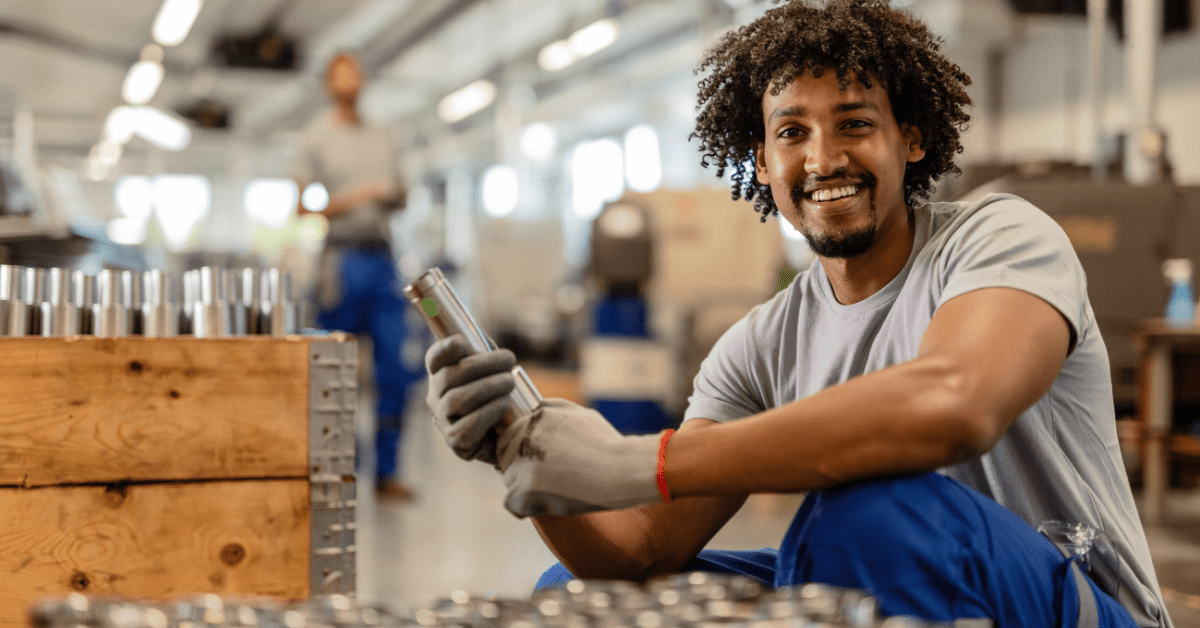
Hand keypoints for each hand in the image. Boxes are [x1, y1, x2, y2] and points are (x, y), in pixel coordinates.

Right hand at [425, 334, 515, 463]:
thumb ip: (486, 355)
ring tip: (510, 382)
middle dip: (481, 365)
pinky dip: (488, 413)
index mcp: (443, 375)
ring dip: (487, 387)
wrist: (509, 435)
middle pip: (448, 377)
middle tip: (509, 360)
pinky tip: (505, 404)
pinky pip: (466, 429)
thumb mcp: (493, 371)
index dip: (444, 349)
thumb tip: (485, 341)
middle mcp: (436, 397)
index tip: (463, 342)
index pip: (435, 359)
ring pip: (456, 401)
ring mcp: (443, 421)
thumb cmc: (499, 397)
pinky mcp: (455, 442)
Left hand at [497, 399, 662, 517]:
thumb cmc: (606, 445)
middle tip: (549, 478)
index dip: (522, 451)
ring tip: (557, 489)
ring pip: (509, 479)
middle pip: (503, 456)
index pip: (508, 435)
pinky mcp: (525, 488)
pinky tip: (549, 503)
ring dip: (526, 488)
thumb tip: (534, 409)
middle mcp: (524, 436)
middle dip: (520, 467)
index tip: (543, 462)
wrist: (621, 470)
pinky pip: (512, 503)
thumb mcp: (581, 414)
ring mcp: (522, 462)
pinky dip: (527, 508)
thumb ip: (552, 409)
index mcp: (535, 417)